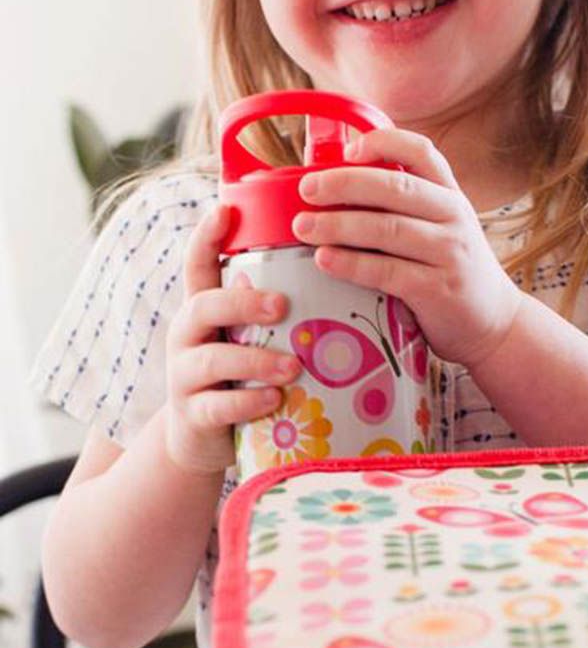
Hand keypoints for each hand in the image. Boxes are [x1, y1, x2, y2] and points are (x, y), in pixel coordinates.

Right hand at [163, 203, 301, 474]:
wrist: (207, 439)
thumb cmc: (245, 373)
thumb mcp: (254, 335)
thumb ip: (277, 307)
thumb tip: (343, 265)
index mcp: (205, 308)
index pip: (198, 264)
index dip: (206, 236)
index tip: (224, 209)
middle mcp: (188, 335)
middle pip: (203, 305)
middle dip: (243, 303)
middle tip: (282, 305)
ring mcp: (185, 376)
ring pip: (212, 359)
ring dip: (255, 360)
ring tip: (294, 365)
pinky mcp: (193, 415)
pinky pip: (216, 406)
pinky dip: (247, 402)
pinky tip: (274, 400)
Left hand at [292, 129, 523, 367]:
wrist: (495, 323)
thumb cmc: (452, 271)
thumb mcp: (441, 229)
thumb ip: (403, 209)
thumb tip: (334, 187)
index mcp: (450, 195)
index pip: (422, 151)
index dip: (384, 142)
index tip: (349, 150)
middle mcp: (454, 217)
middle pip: (396, 187)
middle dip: (345, 183)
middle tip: (307, 189)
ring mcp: (449, 253)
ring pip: (387, 228)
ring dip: (339, 224)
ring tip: (303, 226)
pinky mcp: (438, 289)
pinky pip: (388, 271)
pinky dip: (351, 263)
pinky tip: (324, 259)